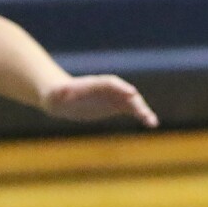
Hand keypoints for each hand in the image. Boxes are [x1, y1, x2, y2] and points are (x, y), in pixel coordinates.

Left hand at [42, 74, 157, 126]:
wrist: (62, 98)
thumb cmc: (57, 95)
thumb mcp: (56, 95)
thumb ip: (59, 93)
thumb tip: (58, 92)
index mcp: (95, 83)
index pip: (110, 83)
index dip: (121, 88)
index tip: (131, 93)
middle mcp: (107, 89)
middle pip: (124, 93)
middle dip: (135, 102)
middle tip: (144, 112)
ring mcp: (114, 97)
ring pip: (132, 102)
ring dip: (142, 111)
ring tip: (151, 121)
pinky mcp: (116, 106)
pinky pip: (132, 110)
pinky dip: (142, 115)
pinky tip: (151, 123)